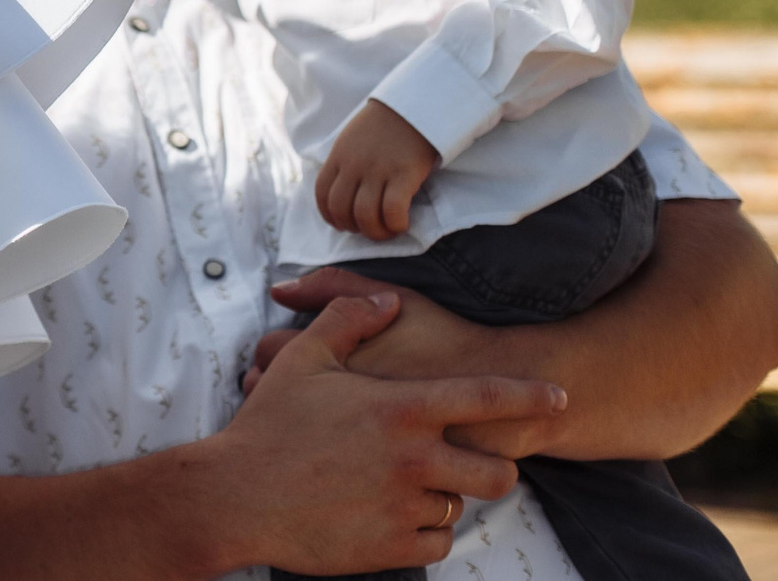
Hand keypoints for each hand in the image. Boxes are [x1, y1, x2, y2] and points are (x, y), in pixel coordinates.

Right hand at [211, 291, 562, 573]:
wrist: (237, 496)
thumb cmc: (269, 427)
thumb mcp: (303, 360)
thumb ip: (348, 319)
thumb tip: (385, 301)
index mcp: (400, 408)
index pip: (486, 398)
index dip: (529, 397)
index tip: (558, 397)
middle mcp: (414, 458)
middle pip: (498, 474)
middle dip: (494, 469)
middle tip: (465, 464)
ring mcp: (406, 505)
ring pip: (462, 507)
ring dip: (444, 497)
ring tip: (408, 486)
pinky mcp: (394, 546)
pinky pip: (437, 542)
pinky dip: (424, 531)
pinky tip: (392, 515)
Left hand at [255, 267, 558, 459]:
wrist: (510, 405)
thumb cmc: (448, 344)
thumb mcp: (398, 302)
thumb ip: (340, 289)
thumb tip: (280, 291)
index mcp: (338, 357)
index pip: (268, 350)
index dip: (267, 358)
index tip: (275, 365)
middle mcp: (341, 404)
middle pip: (268, 398)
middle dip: (268, 396)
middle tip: (282, 401)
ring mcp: (358, 450)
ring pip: (293, 444)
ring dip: (292, 434)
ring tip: (305, 429)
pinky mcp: (378, 487)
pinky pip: (332, 482)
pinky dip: (330, 471)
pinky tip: (340, 458)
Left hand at [317, 100, 439, 239]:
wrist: (415, 106)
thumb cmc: (384, 126)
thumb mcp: (352, 139)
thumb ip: (344, 162)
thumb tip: (342, 191)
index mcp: (339, 156)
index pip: (322, 194)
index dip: (329, 216)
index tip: (342, 224)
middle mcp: (354, 165)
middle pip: (341, 208)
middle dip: (352, 227)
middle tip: (368, 228)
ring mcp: (378, 170)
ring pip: (364, 214)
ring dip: (374, 231)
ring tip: (386, 230)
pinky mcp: (404, 174)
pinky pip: (392, 210)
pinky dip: (395, 224)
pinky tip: (402, 224)